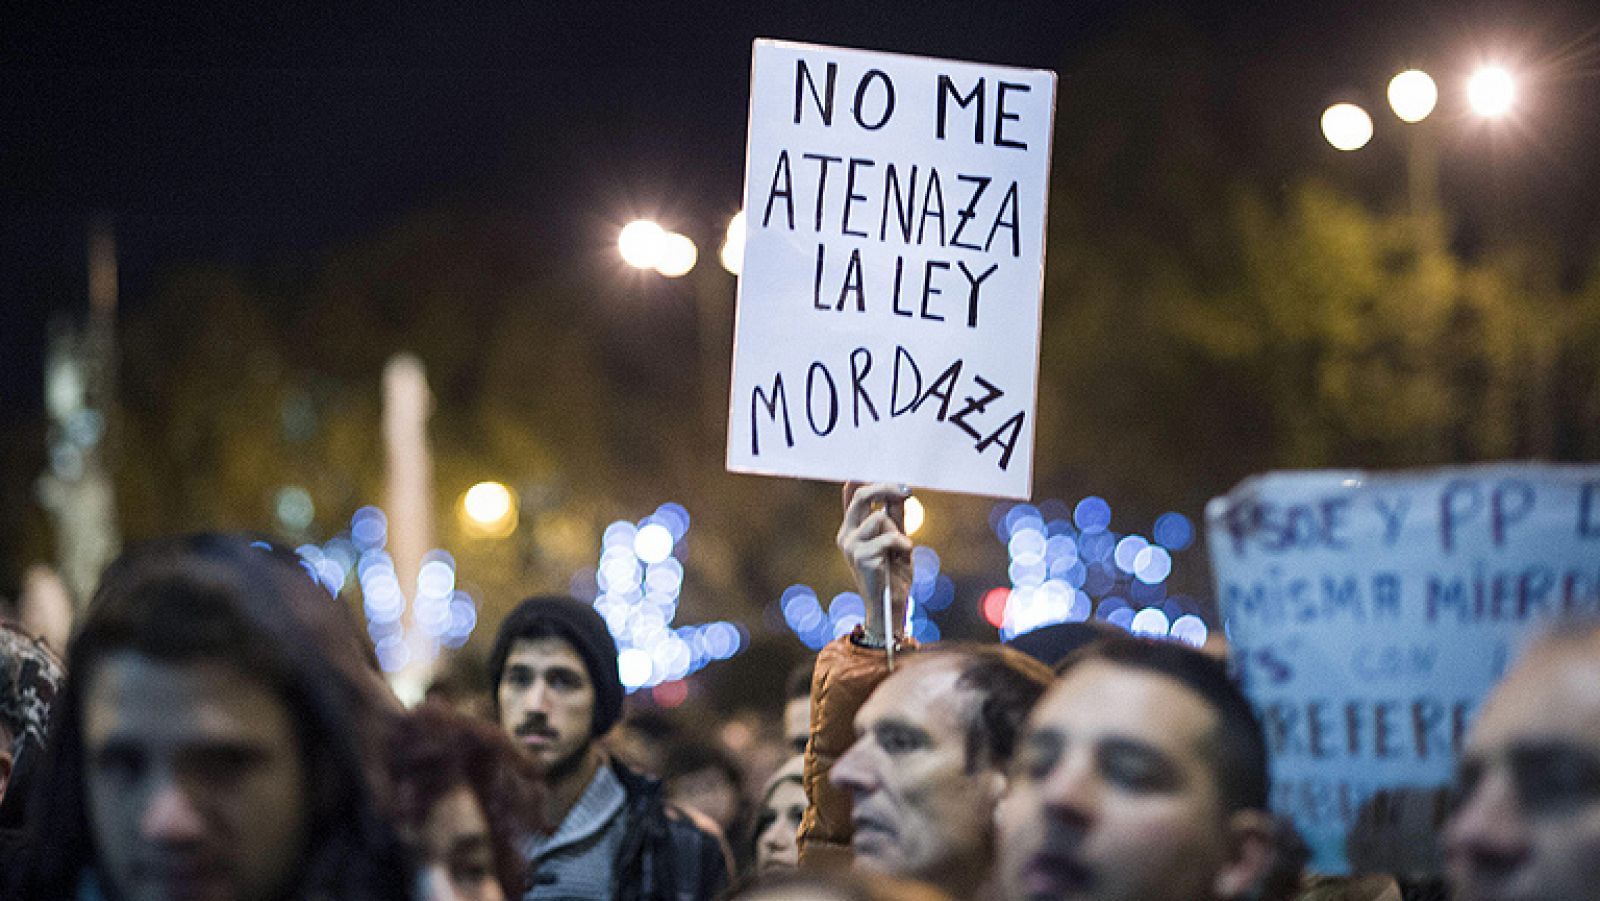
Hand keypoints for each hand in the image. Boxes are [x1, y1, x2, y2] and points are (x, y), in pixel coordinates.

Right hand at [837, 481, 912, 642]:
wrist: (891, 605)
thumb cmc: (894, 574)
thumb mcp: (897, 540)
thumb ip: (895, 518)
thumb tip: (899, 492)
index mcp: (852, 529)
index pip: (851, 495)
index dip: (861, 477)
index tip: (880, 466)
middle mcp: (846, 535)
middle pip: (860, 496)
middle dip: (885, 488)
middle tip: (906, 490)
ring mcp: (850, 546)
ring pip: (879, 518)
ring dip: (898, 531)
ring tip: (901, 549)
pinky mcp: (860, 557)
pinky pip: (888, 537)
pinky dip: (902, 544)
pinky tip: (903, 555)